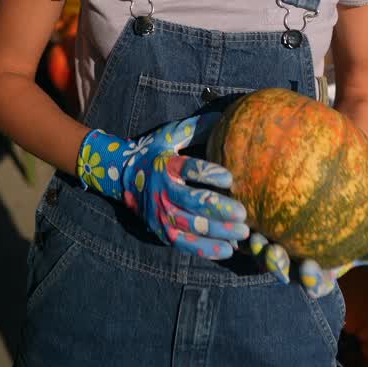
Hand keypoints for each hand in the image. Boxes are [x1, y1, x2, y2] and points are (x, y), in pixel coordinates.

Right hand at [77, 112, 248, 260]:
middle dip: (220, 209)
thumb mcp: (169, 137)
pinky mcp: (163, 232)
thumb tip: (222, 117)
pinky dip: (207, 249)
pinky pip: (186, 245)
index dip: (209, 173)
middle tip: (243, 212)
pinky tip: (228, 249)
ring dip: (219, 231)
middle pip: (193, 203)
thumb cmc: (154, 154)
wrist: (124, 178)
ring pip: (192, 227)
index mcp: (167, 165)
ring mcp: (162, 214)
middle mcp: (163, 191)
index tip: (230, 177)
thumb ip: (195, 128)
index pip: (188, 169)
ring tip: (243, 232)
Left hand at [248, 232, 367, 297]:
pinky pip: (247, 239)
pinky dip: (245, 234)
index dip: (312, 281)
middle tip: (279, 257)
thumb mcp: (352, 244)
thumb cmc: (334, 235)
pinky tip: (245, 221)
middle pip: (283, 272)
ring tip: (260, 240)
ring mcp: (271, 253)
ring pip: (263, 256)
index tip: (312, 274)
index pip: (314, 283)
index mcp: (313, 274)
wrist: (310, 215)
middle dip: (279, 267)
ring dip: (260, 250)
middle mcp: (291, 268)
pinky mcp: (255, 239)